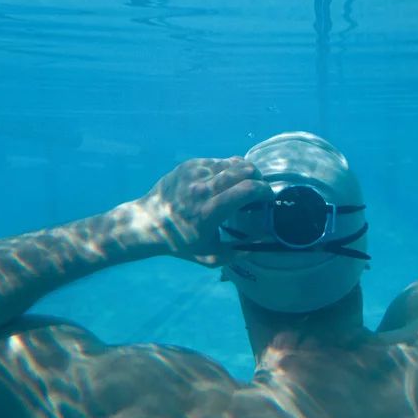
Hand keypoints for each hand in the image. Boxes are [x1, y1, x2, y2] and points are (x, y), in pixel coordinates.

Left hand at [139, 157, 272, 266]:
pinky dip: (228, 168)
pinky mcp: (189, 165)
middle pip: (244, 170)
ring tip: (245, 182)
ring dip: (244, 171)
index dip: (265, 191)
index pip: (247, 190)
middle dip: (259, 178)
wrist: (148, 223)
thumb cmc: (180, 243)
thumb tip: (261, 242)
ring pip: (232, 162)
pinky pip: (217, 161)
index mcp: (210, 212)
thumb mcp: (210, 257)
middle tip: (260, 188)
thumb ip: (237, 253)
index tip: (269, 197)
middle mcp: (203, 189)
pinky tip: (226, 179)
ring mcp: (195, 173)